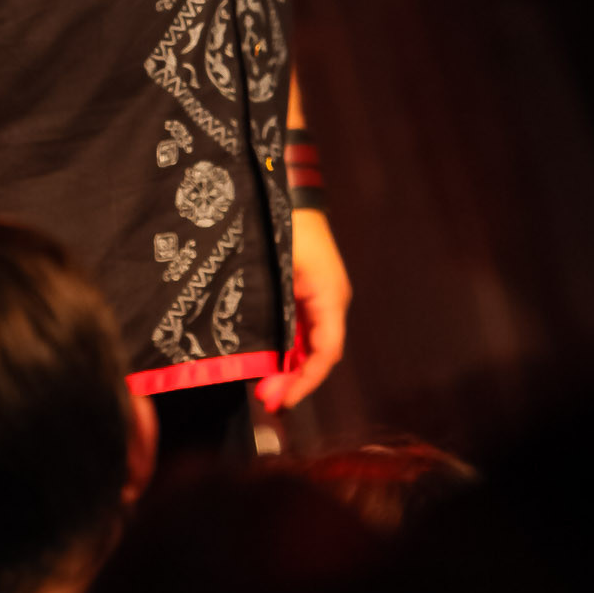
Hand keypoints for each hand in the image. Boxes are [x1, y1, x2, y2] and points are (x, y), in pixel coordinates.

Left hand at [255, 210, 351, 412]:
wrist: (283, 191)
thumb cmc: (282, 225)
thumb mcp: (277, 270)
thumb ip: (274, 310)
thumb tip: (264, 357)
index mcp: (330, 296)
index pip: (326, 352)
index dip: (306, 380)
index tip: (281, 400)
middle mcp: (329, 302)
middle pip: (318, 354)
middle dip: (295, 381)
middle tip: (267, 401)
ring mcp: (318, 299)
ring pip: (309, 346)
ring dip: (289, 370)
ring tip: (265, 391)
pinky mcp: (304, 294)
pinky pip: (300, 331)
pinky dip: (287, 351)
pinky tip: (267, 364)